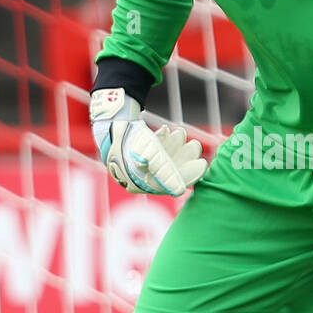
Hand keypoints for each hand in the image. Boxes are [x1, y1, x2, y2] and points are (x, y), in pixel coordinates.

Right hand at [89, 88, 206, 196]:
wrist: (109, 121)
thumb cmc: (132, 140)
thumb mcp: (153, 155)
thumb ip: (167, 173)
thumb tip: (180, 191)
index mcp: (140, 183)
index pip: (171, 184)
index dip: (189, 174)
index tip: (203, 164)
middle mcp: (136, 177)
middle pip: (167, 171)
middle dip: (183, 157)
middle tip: (195, 144)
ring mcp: (134, 164)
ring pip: (161, 159)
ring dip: (174, 146)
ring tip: (181, 132)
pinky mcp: (132, 151)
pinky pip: (151, 150)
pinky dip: (161, 142)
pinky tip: (166, 131)